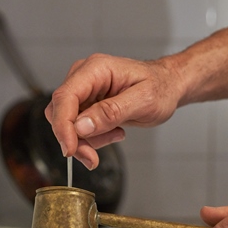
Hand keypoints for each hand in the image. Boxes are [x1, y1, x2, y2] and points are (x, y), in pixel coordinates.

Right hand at [45, 53, 182, 168]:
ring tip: (117, 134)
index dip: (62, 126)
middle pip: (60, 112)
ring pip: (68, 124)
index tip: (70, 150)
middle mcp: (84, 77)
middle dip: (74, 139)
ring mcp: (84, 91)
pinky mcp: (87, 104)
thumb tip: (81, 126)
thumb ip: (111, 112)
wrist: (168, 86)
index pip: (64, 97)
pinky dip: (94, 138)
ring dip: (88, 140)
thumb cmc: (160, 87)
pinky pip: (79, 128)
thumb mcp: (143, 101)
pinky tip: (116, 131)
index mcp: (95, 69)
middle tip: (92, 158)